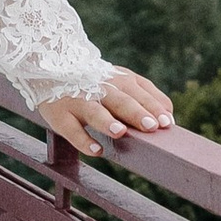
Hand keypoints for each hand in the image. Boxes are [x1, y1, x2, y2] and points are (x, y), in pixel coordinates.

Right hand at [40, 67, 174, 156]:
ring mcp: (77, 100)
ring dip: (106, 121)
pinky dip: (83, 141)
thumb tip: (169, 116)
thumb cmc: (97, 83)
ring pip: (93, 111)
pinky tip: (96, 151)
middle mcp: (98, 87)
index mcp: (118, 79)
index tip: (167, 123)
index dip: (153, 106)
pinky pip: (71, 130)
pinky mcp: (60, 115)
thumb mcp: (121, 81)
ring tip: (120, 132)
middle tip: (152, 126)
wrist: (51, 69)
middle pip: (119, 99)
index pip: (138, 90)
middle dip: (135, 112)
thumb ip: (146, 95)